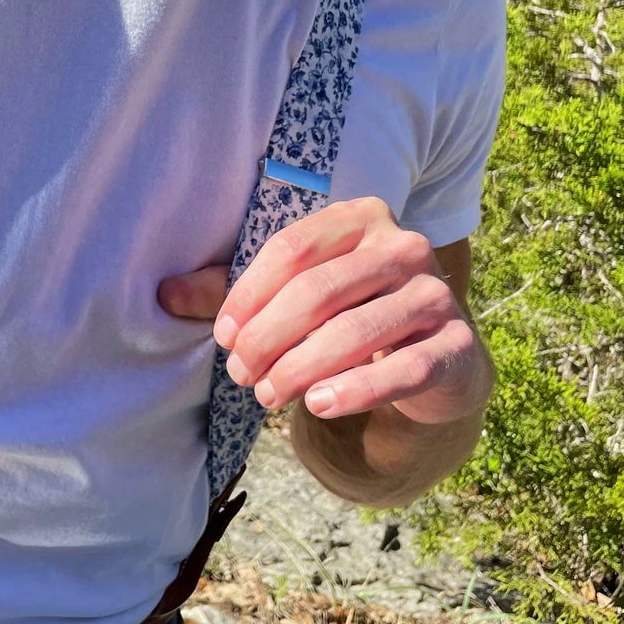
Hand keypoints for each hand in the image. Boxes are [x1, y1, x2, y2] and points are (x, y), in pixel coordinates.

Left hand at [157, 197, 490, 426]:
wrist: (436, 359)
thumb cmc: (351, 315)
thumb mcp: (298, 295)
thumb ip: (237, 292)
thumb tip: (165, 293)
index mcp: (362, 218)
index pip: (293, 248)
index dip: (249, 294)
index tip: (222, 336)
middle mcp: (405, 247)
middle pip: (318, 291)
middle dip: (269, 338)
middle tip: (240, 375)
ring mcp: (437, 295)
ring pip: (356, 332)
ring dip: (300, 369)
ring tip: (267, 396)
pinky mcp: (458, 347)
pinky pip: (403, 370)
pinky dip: (354, 389)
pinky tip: (318, 405)